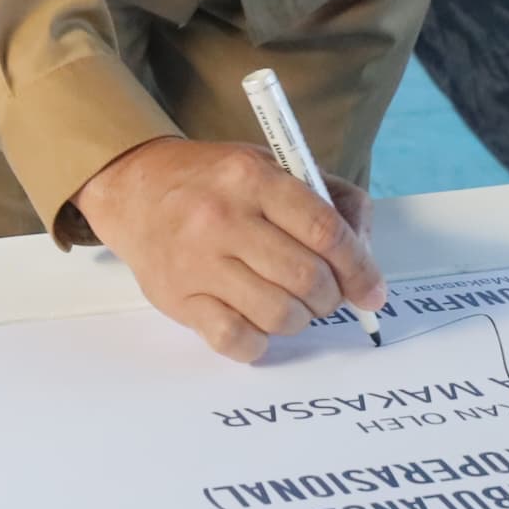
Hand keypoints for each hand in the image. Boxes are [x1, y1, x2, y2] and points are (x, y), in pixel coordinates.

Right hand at [74, 136, 386, 361]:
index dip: (359, 267)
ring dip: (300, 319)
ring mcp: (197, 262)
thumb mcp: (273, 166)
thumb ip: (330, 201)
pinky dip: (259, 342)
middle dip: (331, 297)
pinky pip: (236, 339)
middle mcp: (224, 218)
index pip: (324, 230)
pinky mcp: (178, 298)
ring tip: (293, 306)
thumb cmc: (216, 182)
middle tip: (327, 295)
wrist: (136, 188)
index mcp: (253, 179)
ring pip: (278, 314)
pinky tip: (259, 323)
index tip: (372, 290)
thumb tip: (365, 258)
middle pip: (307, 278)